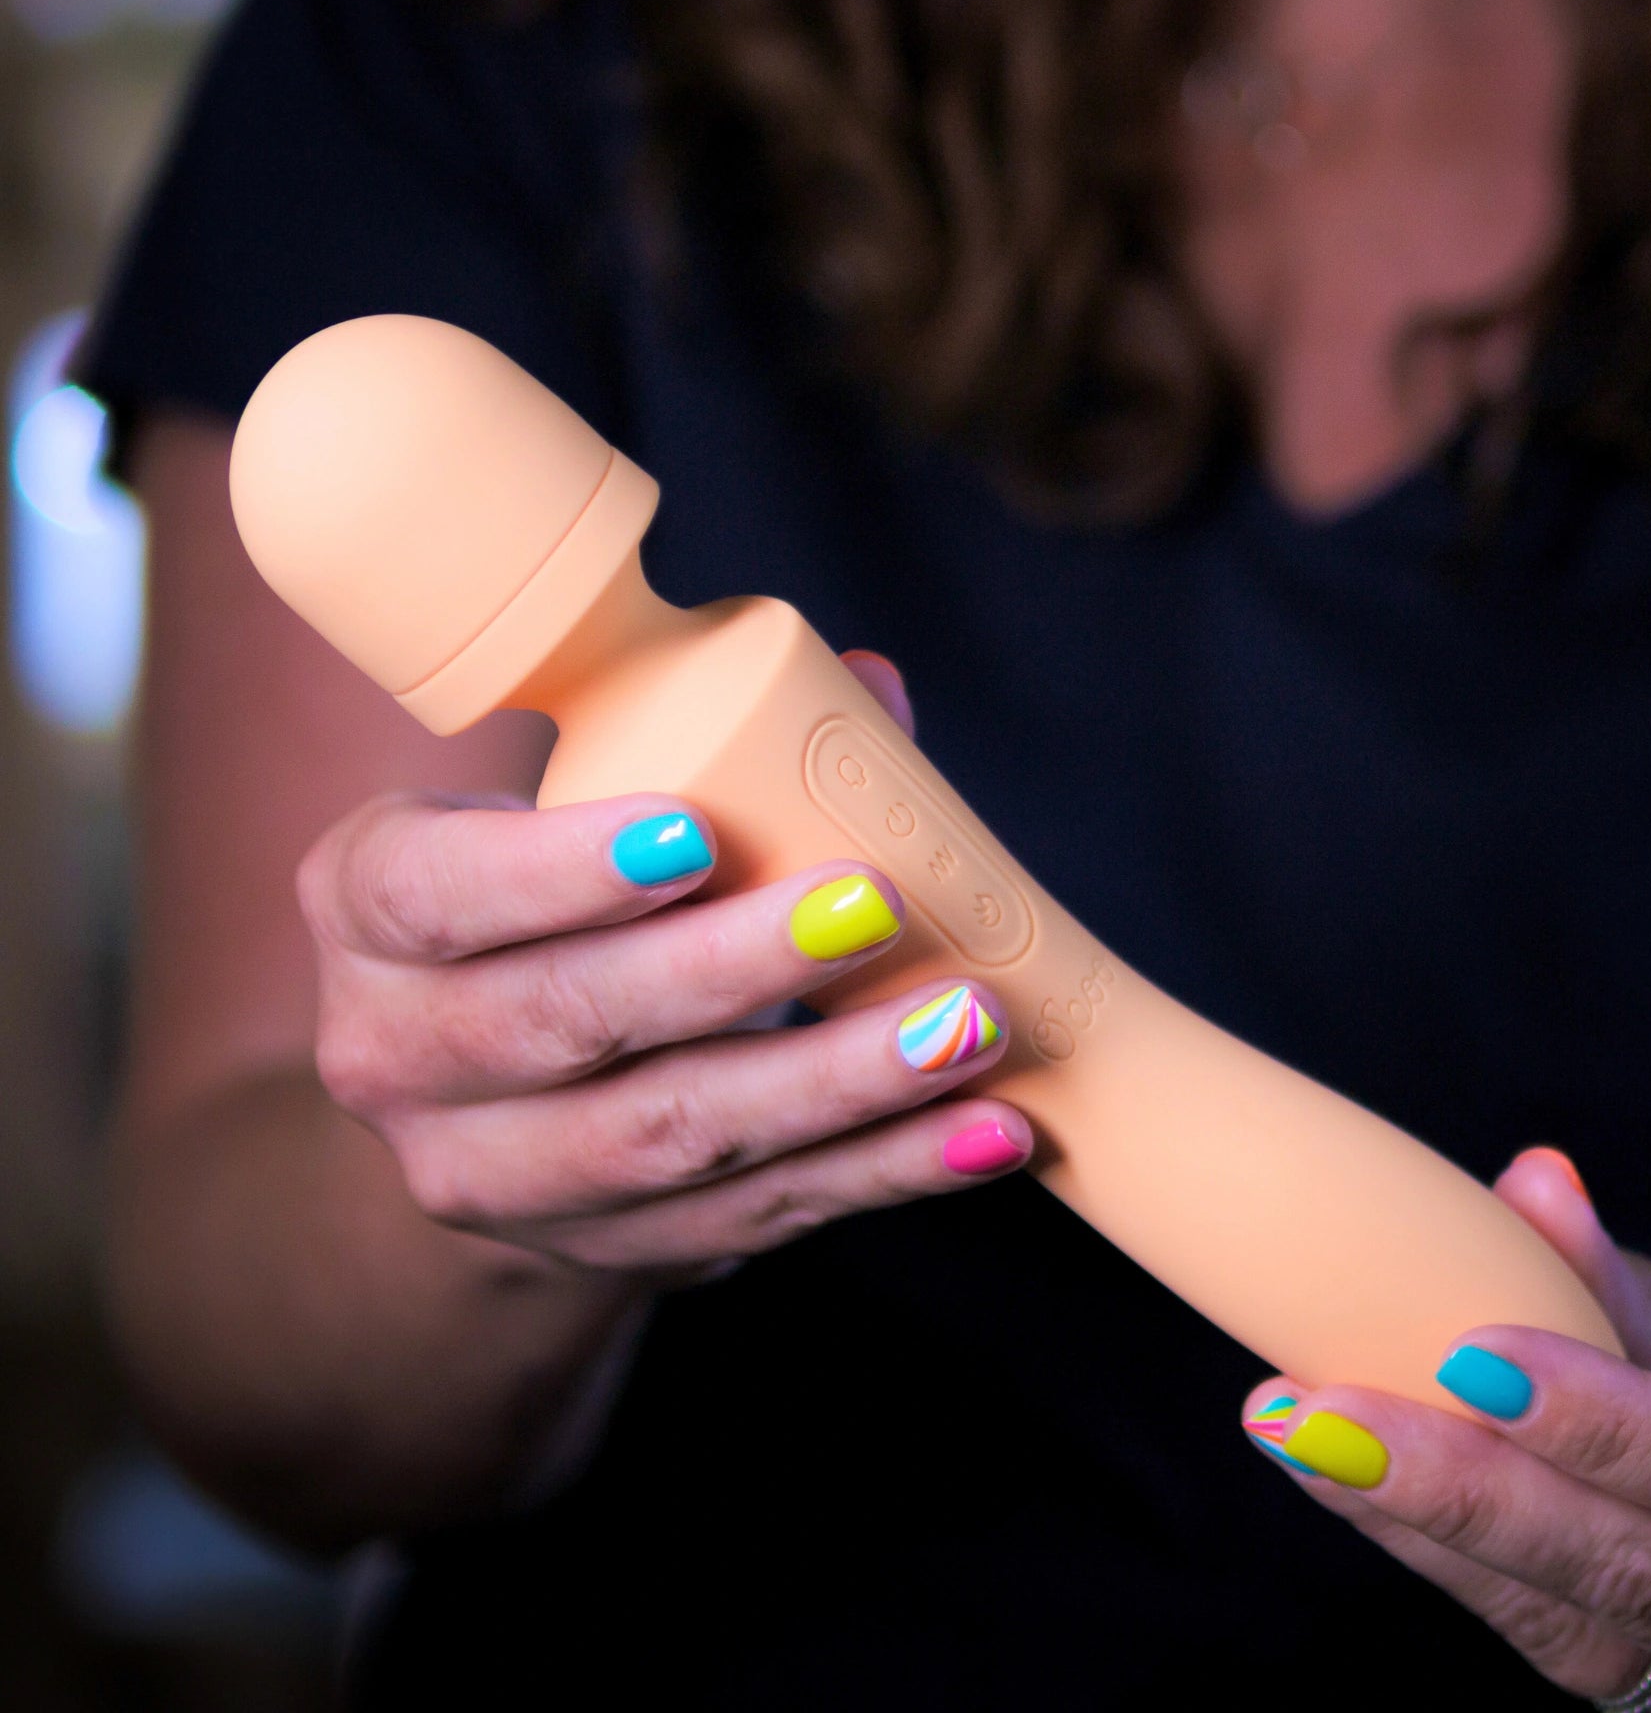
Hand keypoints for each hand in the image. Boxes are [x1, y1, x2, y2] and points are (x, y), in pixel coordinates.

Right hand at [297, 651, 1028, 1282]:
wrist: (486, 1097)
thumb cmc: (550, 898)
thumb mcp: (571, 809)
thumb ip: (708, 738)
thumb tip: (872, 693)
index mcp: (370, 908)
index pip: (439, 890)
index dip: (562, 870)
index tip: (699, 833)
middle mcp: (399, 1057)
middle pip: (567, 1021)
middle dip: (735, 969)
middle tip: (874, 908)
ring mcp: (499, 1177)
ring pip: (672, 1138)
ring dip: (836, 1083)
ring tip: (966, 1023)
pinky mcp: (610, 1250)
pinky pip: (757, 1214)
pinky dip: (884, 1169)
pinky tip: (987, 1127)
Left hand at [1241, 1149, 1650, 1710]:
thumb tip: (1524, 1186)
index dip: (1608, 1424)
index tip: (1463, 1355)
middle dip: (1467, 1496)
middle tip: (1312, 1410)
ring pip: (1595, 1647)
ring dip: (1433, 1541)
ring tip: (1302, 1440)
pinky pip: (1579, 1668)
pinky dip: (1464, 1578)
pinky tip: (1366, 1496)